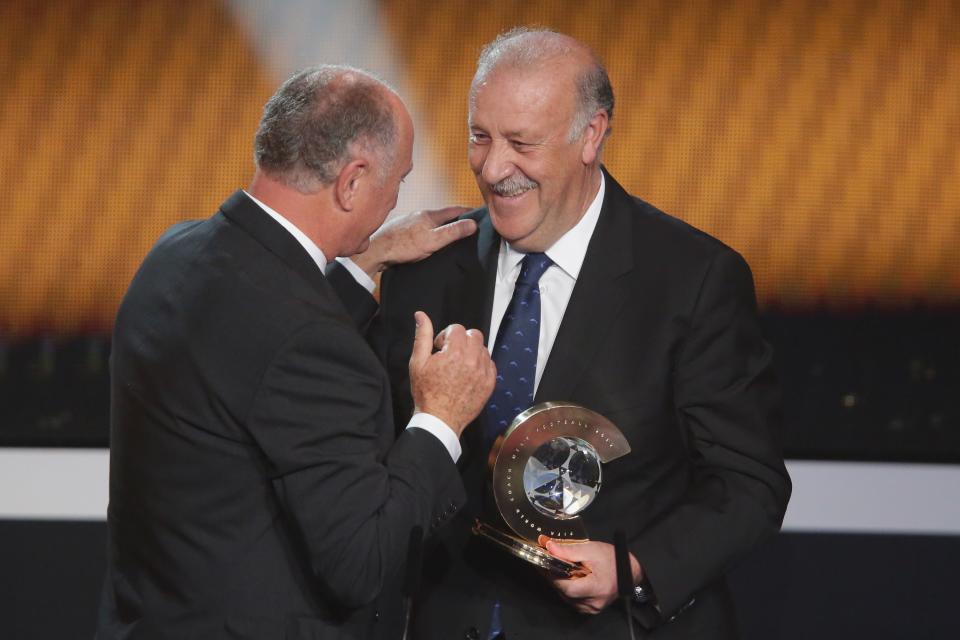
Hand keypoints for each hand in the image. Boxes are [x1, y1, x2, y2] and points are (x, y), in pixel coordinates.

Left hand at [350, 206, 474, 275]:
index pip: (454, 210)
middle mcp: (419, 215)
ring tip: (449, 234)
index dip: (467, 211)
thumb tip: (473, 224)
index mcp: (429, 215)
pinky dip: (428, 232)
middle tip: (467, 225)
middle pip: (442, 216)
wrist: (376, 251)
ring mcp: (409, 222)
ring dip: (440, 226)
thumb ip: (453, 232)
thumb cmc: (403, 246)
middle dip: (455, 219)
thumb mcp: (433, 240)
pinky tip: (427, 239)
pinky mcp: (401, 231)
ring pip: (430, 222)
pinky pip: (420, 229)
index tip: (478, 214)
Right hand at [408, 311, 495, 435]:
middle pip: (473, 335)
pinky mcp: (490, 383)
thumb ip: (422, 336)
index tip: (439, 349)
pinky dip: (480, 365)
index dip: (445, 336)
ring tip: (458, 365)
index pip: (457, 329)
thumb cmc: (426, 392)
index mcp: (456, 352)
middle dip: (461, 340)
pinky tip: (467, 374)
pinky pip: (490, 364)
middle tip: (450, 353)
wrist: (439, 419)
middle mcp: (473, 360)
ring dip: (471, 352)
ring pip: (483, 349)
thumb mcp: (418, 362)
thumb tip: (421, 316)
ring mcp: (484, 372)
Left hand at [543, 539, 641, 614]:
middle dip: (554, 577)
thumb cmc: (614, 560)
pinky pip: (572, 599)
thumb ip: (569, 550)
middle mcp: (594, 602)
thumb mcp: (591, 550)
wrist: (628, 570)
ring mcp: (592, 607)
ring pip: (566, 597)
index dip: (553, 576)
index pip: (567, 587)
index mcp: (597, 588)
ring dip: (560, 582)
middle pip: (564, 592)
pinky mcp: (590, 607)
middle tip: (547, 562)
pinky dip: (567, 588)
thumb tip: (550, 548)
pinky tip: (568, 577)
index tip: (544, 564)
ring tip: (557, 568)